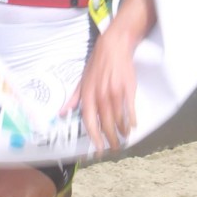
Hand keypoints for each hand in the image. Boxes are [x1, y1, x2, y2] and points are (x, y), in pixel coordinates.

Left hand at [72, 26, 138, 151]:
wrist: (114, 47)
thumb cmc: (97, 63)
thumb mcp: (82, 80)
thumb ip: (74, 98)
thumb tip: (63, 112)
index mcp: (88, 96)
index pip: (90, 122)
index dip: (94, 138)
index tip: (98, 149)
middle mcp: (100, 97)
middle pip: (106, 125)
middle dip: (110, 140)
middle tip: (114, 148)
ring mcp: (115, 93)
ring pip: (118, 120)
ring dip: (121, 132)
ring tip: (123, 138)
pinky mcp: (128, 89)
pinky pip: (130, 110)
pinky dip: (132, 120)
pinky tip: (133, 126)